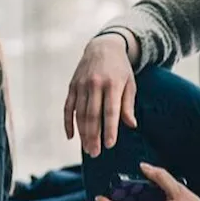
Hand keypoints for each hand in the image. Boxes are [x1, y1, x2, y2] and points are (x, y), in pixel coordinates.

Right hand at [65, 33, 137, 156]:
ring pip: (80, 114)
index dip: (110, 129)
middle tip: (95, 153)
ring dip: (82, 133)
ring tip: (87, 149)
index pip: (110, 111)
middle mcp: (95, 84)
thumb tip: (131, 125)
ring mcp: (81, 85)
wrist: (103, 46)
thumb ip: (128, 104)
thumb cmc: (120, 69)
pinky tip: (71, 137)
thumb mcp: (130, 83)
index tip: (110, 145)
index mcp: (112, 84)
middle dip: (94, 136)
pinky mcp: (72, 86)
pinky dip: (68, 123)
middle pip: (93, 115)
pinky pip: (68, 107)